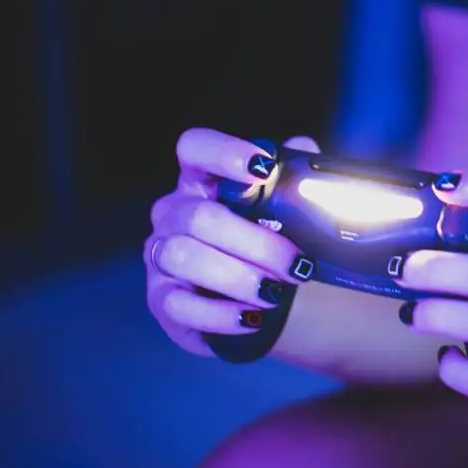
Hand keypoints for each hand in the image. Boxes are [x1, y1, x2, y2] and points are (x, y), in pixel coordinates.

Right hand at [145, 129, 314, 355]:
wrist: (262, 302)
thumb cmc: (268, 243)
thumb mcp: (286, 211)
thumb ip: (295, 178)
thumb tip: (306, 150)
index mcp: (203, 180)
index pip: (195, 148)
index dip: (224, 153)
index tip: (263, 168)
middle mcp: (173, 212)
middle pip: (200, 216)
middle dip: (257, 244)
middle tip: (297, 266)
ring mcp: (161, 256)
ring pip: (185, 257)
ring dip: (238, 277)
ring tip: (276, 294)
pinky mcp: (162, 300)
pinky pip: (180, 306)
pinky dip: (221, 315)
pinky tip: (253, 318)